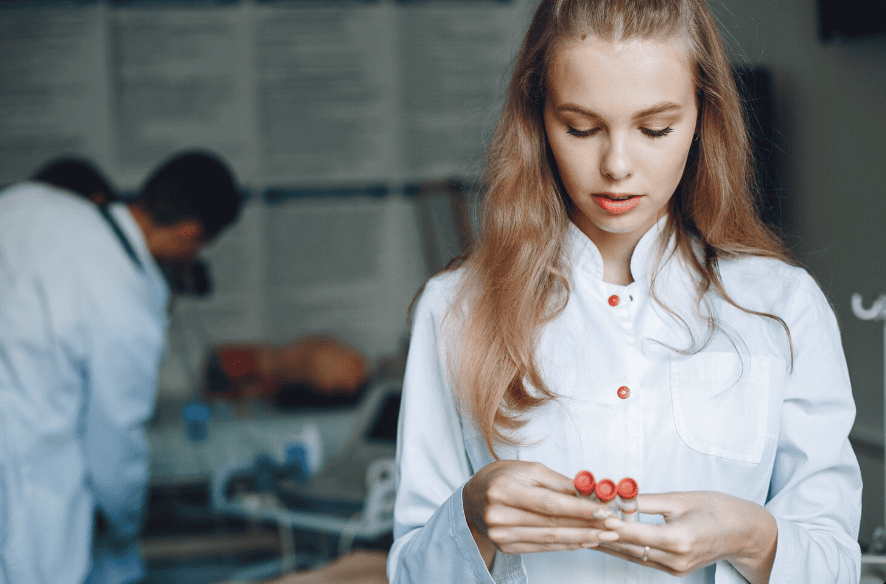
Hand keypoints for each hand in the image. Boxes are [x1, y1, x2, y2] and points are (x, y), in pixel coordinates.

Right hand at [463, 460, 618, 568]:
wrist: (473, 498)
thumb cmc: (502, 478)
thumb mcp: (529, 470)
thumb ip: (560, 483)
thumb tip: (593, 493)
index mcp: (504, 490)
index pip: (549, 504)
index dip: (579, 509)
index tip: (605, 511)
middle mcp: (499, 515)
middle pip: (552, 524)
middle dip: (587, 525)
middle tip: (614, 526)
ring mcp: (500, 535)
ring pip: (550, 539)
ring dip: (582, 538)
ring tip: (606, 535)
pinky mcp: (506, 547)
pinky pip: (542, 547)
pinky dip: (566, 544)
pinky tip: (585, 540)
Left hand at [593, 491, 776, 583]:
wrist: (746, 533)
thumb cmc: (719, 510)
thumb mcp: (682, 499)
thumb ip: (647, 501)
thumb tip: (619, 497)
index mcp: (680, 539)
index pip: (634, 533)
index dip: (610, 522)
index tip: (591, 511)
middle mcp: (676, 559)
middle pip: (629, 547)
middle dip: (603, 533)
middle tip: (581, 519)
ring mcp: (676, 568)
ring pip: (633, 555)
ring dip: (609, 542)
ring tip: (585, 528)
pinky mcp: (675, 570)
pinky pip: (643, 558)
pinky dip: (625, 547)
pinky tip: (607, 537)